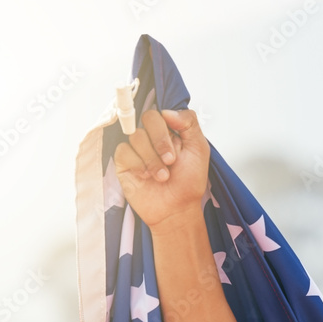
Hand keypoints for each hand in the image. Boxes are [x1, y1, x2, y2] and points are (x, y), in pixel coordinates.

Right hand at [113, 109, 209, 229]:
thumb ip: (189, 123)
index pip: (161, 112)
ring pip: (136, 137)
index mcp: (168, 131)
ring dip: (152, 159)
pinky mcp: (124, 162)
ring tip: (162, 176)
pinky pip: (124, 151)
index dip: (167, 129)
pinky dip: (138, 164)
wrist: (177, 209)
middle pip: (147, 118)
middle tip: (170, 161)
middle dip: (161, 141)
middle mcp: (151, 137)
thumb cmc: (188, 183)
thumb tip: (168, 111)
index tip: (178, 149)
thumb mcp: (199, 150)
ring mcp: (136, 148)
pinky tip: (146, 176)